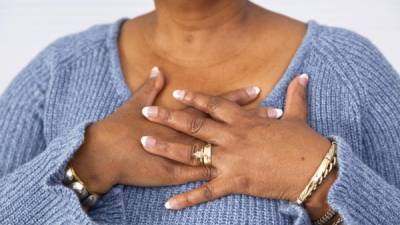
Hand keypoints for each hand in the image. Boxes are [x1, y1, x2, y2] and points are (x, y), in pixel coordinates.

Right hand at [70, 67, 281, 193]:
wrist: (104, 154)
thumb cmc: (119, 128)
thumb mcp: (136, 104)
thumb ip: (150, 88)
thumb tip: (156, 70)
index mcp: (181, 117)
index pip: (215, 105)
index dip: (237, 98)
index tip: (257, 90)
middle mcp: (188, 136)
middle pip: (226, 128)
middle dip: (252, 122)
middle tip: (277, 114)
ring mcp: (185, 157)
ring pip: (222, 153)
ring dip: (245, 151)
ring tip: (269, 148)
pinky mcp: (176, 175)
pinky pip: (202, 180)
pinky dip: (221, 178)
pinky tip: (244, 179)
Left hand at [140, 73, 332, 209]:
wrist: (316, 170)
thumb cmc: (306, 143)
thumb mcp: (298, 116)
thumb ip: (295, 96)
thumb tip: (303, 76)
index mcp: (245, 121)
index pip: (214, 105)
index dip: (194, 98)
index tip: (176, 93)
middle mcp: (233, 138)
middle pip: (195, 126)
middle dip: (168, 118)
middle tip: (146, 113)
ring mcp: (231, 160)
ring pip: (193, 154)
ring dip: (167, 149)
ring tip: (145, 144)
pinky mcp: (235, 183)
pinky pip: (206, 191)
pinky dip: (187, 198)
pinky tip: (169, 202)